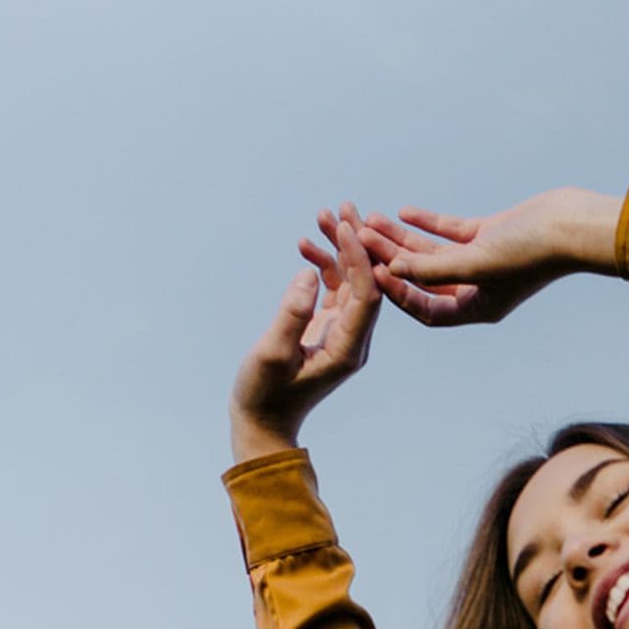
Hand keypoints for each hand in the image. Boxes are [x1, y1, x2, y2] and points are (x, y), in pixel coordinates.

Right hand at [230, 202, 381, 460]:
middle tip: (343, 206)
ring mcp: (342, 332)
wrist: (262, 422)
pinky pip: (333, 290)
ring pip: (349, 281)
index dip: (359, 258)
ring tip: (322, 215)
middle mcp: (353, 338)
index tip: (346, 227)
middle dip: (355, 243)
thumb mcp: (271, 354)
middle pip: (365, 281)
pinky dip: (323, 266)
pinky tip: (307, 246)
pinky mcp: (327, 329)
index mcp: (348, 348)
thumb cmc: (264, 394)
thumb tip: (309, 274)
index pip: (366, 294)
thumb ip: (291, 314)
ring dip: (338, 249)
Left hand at [351, 186, 620, 328]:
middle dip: (390, 258)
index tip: (370, 274)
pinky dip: (428, 223)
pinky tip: (403, 210)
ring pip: (432, 252)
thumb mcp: (476, 263)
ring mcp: (484, 260)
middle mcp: (478, 288)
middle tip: (359, 239)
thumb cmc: (531, 252)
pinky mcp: (491, 235)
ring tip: (372, 219)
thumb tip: (390, 271)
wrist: (573, 224)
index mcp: (477, 307)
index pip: (425, 309)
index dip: (397, 294)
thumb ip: (433, 269)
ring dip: (403, 238)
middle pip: (422, 277)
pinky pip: (451, 232)